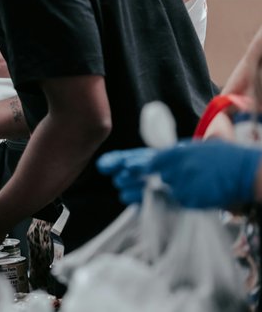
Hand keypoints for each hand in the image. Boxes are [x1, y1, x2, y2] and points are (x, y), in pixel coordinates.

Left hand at [99, 141, 261, 207]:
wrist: (247, 172)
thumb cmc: (223, 160)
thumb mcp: (197, 150)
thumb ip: (174, 156)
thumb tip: (152, 161)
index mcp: (178, 152)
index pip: (145, 157)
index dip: (125, 161)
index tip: (109, 165)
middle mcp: (178, 166)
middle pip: (145, 174)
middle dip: (128, 179)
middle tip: (117, 182)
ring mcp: (184, 184)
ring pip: (156, 191)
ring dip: (137, 194)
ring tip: (124, 194)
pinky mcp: (191, 199)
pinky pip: (174, 203)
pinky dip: (166, 204)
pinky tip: (148, 206)